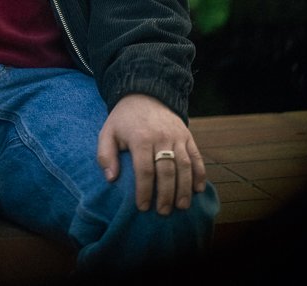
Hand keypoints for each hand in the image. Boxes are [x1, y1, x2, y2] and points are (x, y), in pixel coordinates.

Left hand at [98, 93, 207, 214]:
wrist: (145, 95)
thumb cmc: (123, 119)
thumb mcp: (107, 132)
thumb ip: (105, 155)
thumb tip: (110, 178)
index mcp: (140, 138)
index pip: (144, 170)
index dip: (145, 191)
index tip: (143, 207)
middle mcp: (161, 138)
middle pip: (167, 171)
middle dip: (166, 194)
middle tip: (164, 212)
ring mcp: (177, 137)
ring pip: (185, 166)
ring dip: (185, 188)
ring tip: (182, 206)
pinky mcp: (188, 136)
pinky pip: (197, 157)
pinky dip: (200, 174)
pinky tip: (198, 190)